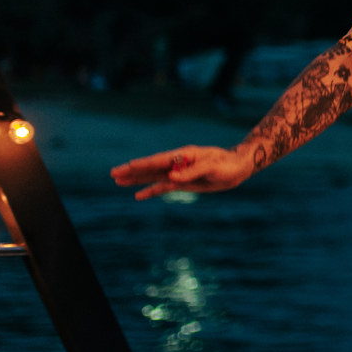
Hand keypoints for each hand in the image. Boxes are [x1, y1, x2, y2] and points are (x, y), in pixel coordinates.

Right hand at [110, 145, 251, 200]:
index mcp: (183, 156)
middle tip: (113, 174)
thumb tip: (172, 177)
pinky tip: (138, 195)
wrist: (239, 167)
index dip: (142, 164)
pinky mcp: (183, 183)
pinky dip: (151, 191)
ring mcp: (179, 173)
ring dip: (137, 180)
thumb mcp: (212, 167)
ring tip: (118, 181)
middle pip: (150, 168)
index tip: (128, 166)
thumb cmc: (227, 163)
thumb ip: (192, 171)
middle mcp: (178, 164)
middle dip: (132, 171)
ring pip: (153, 177)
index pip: (158, 160)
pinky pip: (163, 187)